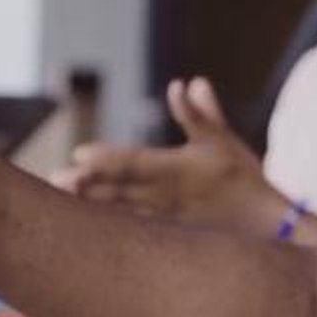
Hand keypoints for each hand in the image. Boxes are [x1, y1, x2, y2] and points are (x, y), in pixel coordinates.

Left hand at [51, 77, 279, 229]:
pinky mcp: (159, 234)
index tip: (80, 153)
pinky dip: (102, 226)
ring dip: (87, 205)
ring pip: (117, 211)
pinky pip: (126, 230)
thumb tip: (186, 82)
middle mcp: (165, 194)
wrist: (262, 223)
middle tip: (54, 179)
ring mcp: (160, 217)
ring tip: (56, 197)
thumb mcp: (222, 141)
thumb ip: (200, 114)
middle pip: (119, 188)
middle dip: (87, 184)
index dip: (108, 158)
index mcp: (178, 169)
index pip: (137, 161)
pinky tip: (75, 225)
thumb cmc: (239, 176)